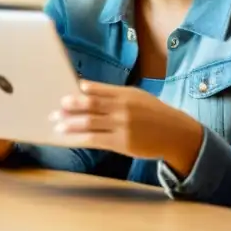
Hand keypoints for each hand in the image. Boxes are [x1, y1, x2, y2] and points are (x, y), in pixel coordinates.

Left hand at [52, 80, 203, 176]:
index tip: (64, 94)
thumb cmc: (153, 113)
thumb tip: (84, 87)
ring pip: (90, 123)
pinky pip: (96, 140)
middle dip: (70, 108)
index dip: (79, 93)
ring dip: (70, 124)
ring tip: (57, 125)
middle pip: (90, 106)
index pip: (97, 91)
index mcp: (125, 95)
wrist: (175, 134)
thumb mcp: (136, 96)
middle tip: (55, 109)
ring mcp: (121, 127)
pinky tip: (71, 138)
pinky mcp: (122, 144)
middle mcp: (122, 109)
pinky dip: (81, 138)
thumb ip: (111, 92)